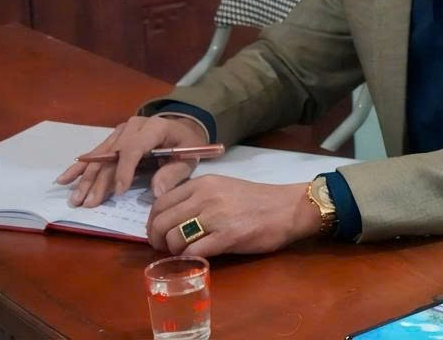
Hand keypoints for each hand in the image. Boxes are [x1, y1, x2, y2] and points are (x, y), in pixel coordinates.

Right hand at [54, 115, 207, 207]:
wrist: (183, 129)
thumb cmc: (187, 145)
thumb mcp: (189, 158)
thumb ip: (174, 173)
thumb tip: (157, 192)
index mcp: (154, 127)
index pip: (134, 148)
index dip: (125, 170)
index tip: (119, 191)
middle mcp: (133, 126)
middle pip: (112, 155)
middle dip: (99, 181)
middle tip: (89, 203)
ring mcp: (121, 131)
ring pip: (100, 157)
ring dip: (86, 179)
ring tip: (75, 199)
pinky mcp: (114, 138)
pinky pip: (95, 154)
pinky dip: (80, 168)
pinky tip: (64, 179)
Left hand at [146, 176, 319, 256]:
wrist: (289, 208)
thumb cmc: (257, 200)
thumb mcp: (223, 187)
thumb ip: (197, 197)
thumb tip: (170, 217)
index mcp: (202, 184)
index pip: (159, 204)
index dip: (152, 223)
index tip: (159, 233)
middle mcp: (205, 197)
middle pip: (161, 223)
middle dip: (157, 240)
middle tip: (166, 249)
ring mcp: (216, 217)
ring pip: (173, 239)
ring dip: (174, 251)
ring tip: (184, 253)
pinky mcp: (227, 237)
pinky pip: (193, 252)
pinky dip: (190, 259)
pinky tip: (199, 258)